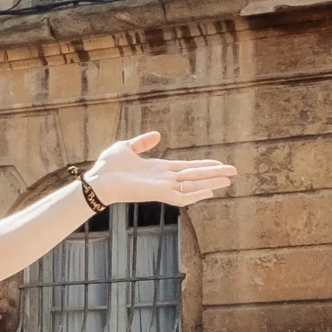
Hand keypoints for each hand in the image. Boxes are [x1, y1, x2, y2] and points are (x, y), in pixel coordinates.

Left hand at [87, 132, 233, 210]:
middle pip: (195, 175)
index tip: (219, 163)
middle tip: (234, 172)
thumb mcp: (126, 148)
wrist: (97, 180)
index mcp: (159, 169)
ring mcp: (162, 187)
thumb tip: (158, 135)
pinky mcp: (158, 193)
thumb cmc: (107, 167)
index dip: (203, 164)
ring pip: (193, 185)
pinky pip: (181, 196)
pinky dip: (195, 195)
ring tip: (229, 180)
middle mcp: (164, 179)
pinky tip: (210, 192)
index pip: (187, 167)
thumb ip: (142, 143)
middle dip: (214, 173)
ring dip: (211, 182)